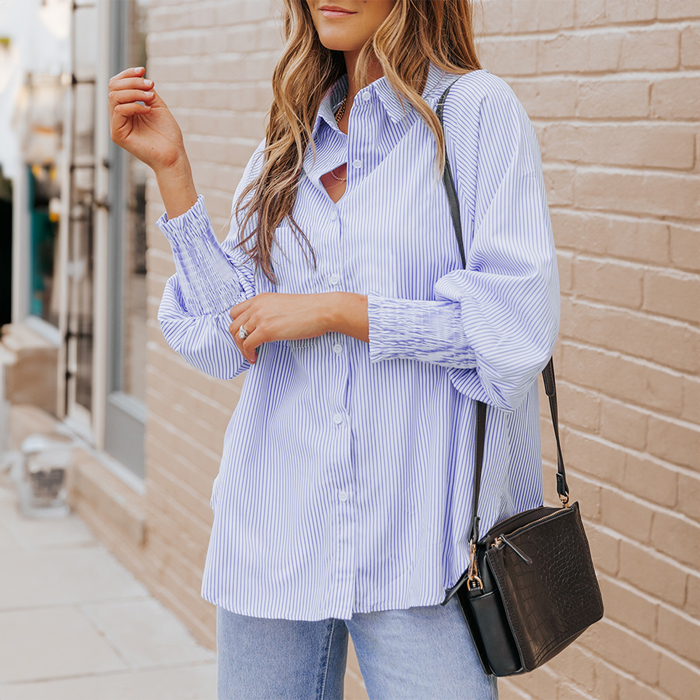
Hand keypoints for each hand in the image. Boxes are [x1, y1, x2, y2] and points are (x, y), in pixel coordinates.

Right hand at [108, 66, 184, 172]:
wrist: (173, 155)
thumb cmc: (168, 134)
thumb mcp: (156, 105)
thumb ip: (145, 90)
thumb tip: (139, 74)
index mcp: (126, 109)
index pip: (117, 85)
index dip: (128, 75)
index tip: (143, 70)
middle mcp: (118, 116)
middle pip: (113, 88)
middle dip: (132, 82)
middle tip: (150, 85)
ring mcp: (117, 126)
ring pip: (114, 97)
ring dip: (134, 92)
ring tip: (151, 97)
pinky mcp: (117, 134)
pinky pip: (118, 111)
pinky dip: (134, 106)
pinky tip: (147, 110)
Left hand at [229, 292, 368, 363]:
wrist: (323, 310)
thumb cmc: (310, 309)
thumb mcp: (284, 305)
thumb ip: (271, 312)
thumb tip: (268, 326)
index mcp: (261, 298)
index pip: (236, 311)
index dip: (238, 326)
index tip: (246, 336)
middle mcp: (257, 306)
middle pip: (233, 324)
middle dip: (237, 339)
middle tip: (248, 348)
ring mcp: (260, 317)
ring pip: (237, 335)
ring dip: (242, 348)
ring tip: (252, 355)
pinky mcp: (266, 330)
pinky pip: (247, 345)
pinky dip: (248, 354)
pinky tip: (255, 358)